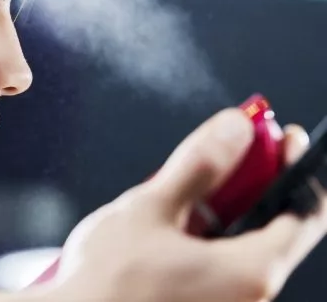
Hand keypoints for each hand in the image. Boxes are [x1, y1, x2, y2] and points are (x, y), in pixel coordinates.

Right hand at [20, 110, 326, 301]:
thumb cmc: (108, 282)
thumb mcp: (151, 207)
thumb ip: (199, 165)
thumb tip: (236, 128)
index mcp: (251, 272)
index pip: (303, 215)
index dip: (299, 169)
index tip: (286, 138)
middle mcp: (250, 296)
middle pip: (273, 227)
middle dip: (256, 180)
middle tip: (236, 144)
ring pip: (244, 244)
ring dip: (229, 205)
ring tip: (194, 178)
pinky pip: (222, 263)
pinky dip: (211, 232)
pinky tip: (176, 218)